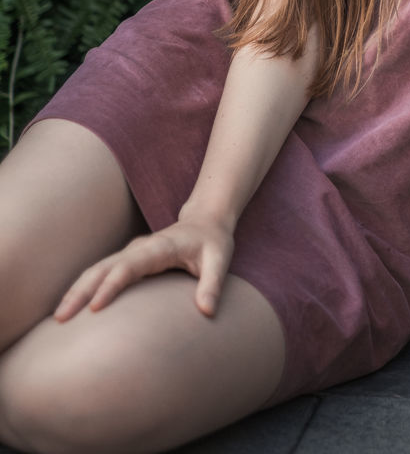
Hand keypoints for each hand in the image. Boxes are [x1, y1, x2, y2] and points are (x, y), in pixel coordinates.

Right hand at [53, 213, 234, 321]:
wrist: (206, 221)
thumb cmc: (213, 242)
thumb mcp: (220, 259)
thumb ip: (213, 284)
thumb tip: (207, 311)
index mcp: (160, 247)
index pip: (130, 266)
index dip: (111, 285)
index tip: (95, 308)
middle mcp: (140, 248)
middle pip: (104, 267)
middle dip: (81, 291)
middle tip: (61, 318)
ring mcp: (132, 253)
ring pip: (97, 269)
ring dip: (77, 290)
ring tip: (58, 316)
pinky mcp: (129, 260)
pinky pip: (102, 273)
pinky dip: (84, 288)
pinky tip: (72, 307)